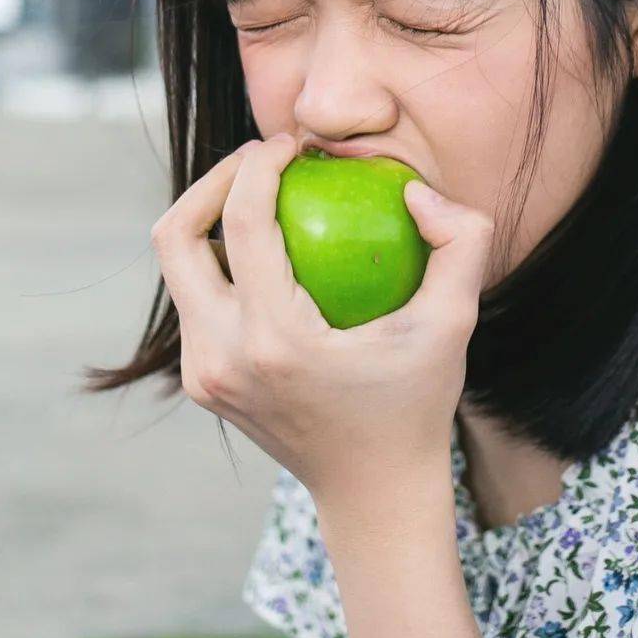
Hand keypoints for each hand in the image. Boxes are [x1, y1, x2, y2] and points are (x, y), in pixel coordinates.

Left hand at [149, 133, 494, 507]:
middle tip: (262, 158)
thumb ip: (461, 242)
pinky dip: (221, 256)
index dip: (257, 165)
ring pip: (175, 266)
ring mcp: (203, 374)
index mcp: (274, 341)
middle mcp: (221, 358)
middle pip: (175, 237)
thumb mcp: (456, 323)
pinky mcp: (202, 381)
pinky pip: (195, 297)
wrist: (372, 492)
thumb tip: (415, 191)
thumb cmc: (417, 404)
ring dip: (209, 215)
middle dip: (211, 179)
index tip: (292, 144)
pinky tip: (268, 243)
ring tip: (263, 191)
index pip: (241, 223)